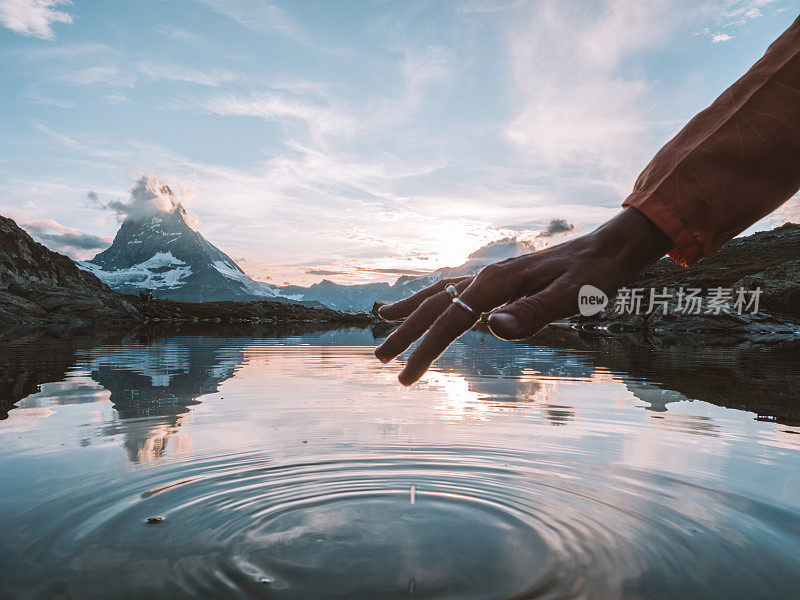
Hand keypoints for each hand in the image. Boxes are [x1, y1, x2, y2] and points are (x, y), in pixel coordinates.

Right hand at [374, 207, 673, 384]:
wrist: (611, 249)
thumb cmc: (595, 276)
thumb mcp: (573, 297)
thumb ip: (534, 313)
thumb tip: (493, 329)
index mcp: (498, 283)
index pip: (451, 320)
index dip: (425, 349)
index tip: (406, 376)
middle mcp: (487, 276)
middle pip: (435, 305)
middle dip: (407, 333)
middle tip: (381, 359)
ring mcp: (492, 276)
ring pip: (440, 292)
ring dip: (412, 311)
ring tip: (384, 320)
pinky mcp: (501, 280)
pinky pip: (456, 288)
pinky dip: (434, 297)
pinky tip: (430, 304)